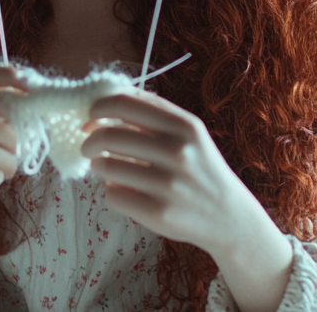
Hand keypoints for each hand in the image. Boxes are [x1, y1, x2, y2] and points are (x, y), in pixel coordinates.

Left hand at [81, 92, 293, 311]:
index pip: (124, 104)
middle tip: (88, 146)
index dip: (98, 107)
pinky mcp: (158, 213)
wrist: (228, 216)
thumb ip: (153, 112)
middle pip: (108, 135)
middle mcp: (178, 152)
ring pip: (105, 166)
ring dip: (98, 165)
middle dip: (90, 140)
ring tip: (105, 167)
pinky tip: (123, 190)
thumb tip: (106, 99)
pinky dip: (111, 191)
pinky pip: (112, 195)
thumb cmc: (199, 167)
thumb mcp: (188, 132)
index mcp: (184, 125)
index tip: (90, 115)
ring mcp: (168, 185)